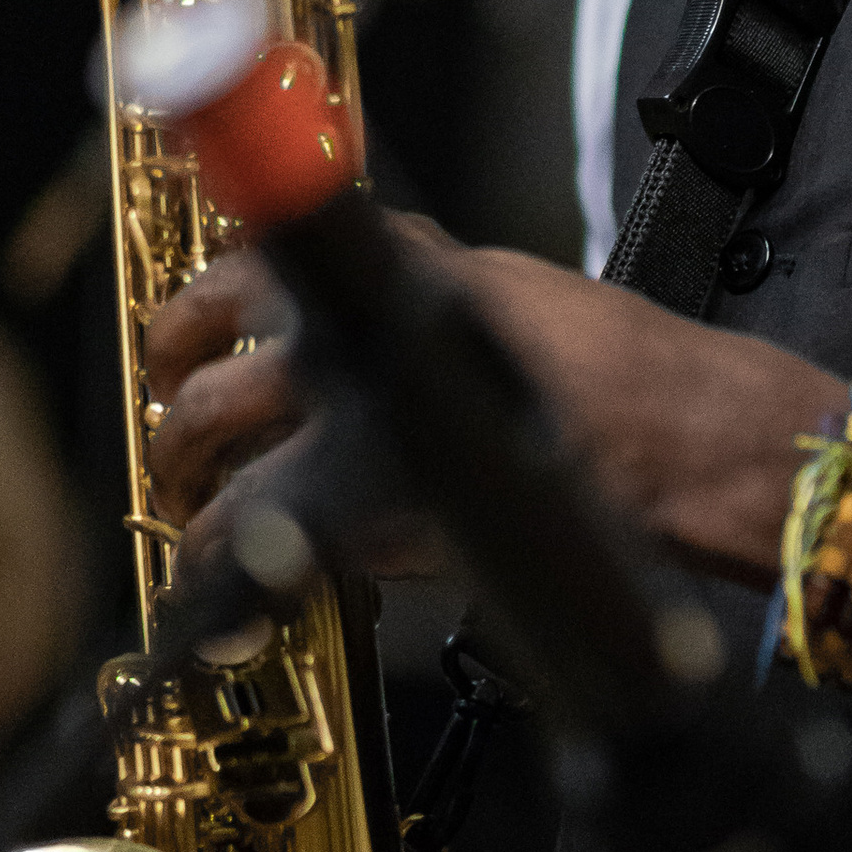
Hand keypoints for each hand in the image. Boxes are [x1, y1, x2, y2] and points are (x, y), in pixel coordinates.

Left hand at [147, 222, 843, 583]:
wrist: (680, 438)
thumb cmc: (621, 378)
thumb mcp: (509, 297)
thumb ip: (427, 304)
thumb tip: (359, 344)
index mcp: (402, 262)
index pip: (253, 254)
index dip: (192, 305)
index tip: (177, 346)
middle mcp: (364, 310)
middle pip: (205, 335)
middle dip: (170, 395)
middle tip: (173, 440)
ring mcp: (358, 395)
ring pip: (210, 423)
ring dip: (181, 473)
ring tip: (192, 514)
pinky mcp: (368, 485)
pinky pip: (251, 521)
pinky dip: (220, 562)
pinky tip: (223, 597)